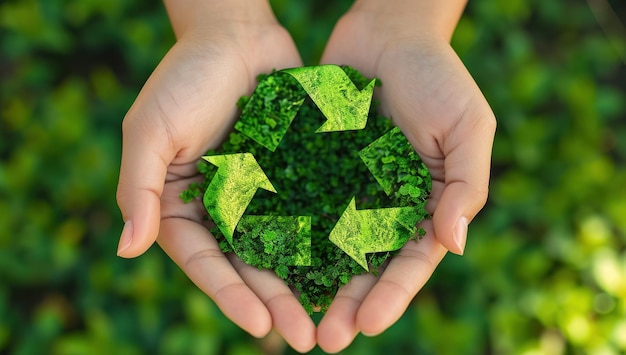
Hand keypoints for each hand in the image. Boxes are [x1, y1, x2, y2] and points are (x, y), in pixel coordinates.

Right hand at [115, 2, 315, 351]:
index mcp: (183, 206)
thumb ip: (138, 189)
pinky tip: (353, 268)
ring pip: (285, 250)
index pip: (205, 261)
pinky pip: (313, 214)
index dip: (229, 294)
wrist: (236, 35)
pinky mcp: (296, 177)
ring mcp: (263, 195)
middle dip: (275, 303)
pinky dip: (328, 242)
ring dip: (306, 286)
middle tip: (306, 338)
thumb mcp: (150, 131)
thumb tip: (127, 250)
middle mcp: (224, 209)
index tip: (259, 323)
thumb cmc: (184, 77)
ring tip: (334, 319)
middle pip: (249, 267)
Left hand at [316, 2, 495, 351]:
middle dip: (347, 303)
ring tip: (292, 317)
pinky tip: (266, 261)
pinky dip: (285, 233)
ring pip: (326, 246)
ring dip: (312, 284)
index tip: (367, 324)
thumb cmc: (438, 75)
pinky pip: (298, 205)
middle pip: (364, 266)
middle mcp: (381, 205)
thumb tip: (453, 245)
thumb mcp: (467, 126)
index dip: (392, 296)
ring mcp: (345, 188)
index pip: (410, 262)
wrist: (389, 30)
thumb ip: (466, 184)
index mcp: (424, 204)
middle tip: (326, 340)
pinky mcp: (313, 167)